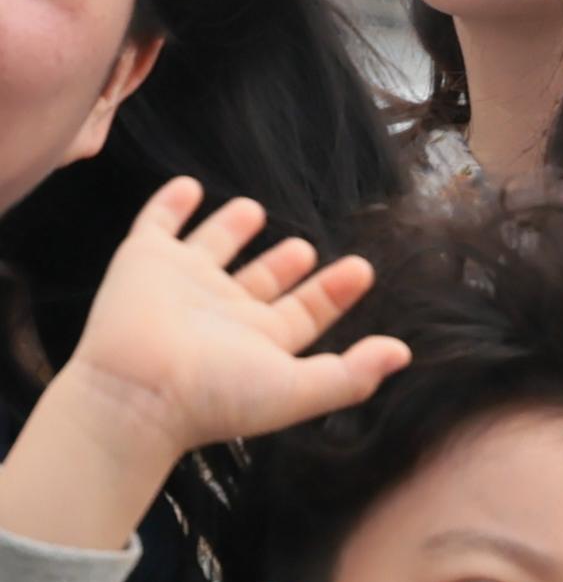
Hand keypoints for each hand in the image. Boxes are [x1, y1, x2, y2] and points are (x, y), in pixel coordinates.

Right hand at [54, 183, 408, 481]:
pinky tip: (187, 186)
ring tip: (254, 208)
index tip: (362, 268)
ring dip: (232, 230)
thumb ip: (352, 374)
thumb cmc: (219, 395)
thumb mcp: (298, 389)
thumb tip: (403, 354)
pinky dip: (170, 204)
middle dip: (285, 264)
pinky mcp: (144, 260)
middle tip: (307, 246)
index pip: (307, 313)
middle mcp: (224, 313)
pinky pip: (158, 224)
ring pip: (213, 249)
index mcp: (262, 341)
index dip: (334, 293)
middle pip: (262, 282)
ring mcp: (183, 284)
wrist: (140, 390)